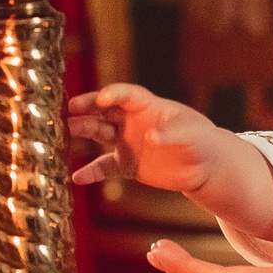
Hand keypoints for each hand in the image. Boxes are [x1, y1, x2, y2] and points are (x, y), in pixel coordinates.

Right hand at [68, 83, 222, 193]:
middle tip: (71, 109)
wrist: (205, 166)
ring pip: (100, 133)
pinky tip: (77, 178)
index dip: (113, 94)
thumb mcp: (191, 133)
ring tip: (68, 132)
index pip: (127, 95)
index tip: (101, 99)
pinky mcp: (127, 164)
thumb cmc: (201, 140)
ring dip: (84, 131)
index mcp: (148, 107)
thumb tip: (150, 137)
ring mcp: (128, 142)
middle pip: (105, 110)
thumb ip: (171, 133)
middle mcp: (133, 122)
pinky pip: (105, 167)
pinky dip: (91, 172)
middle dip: (88, 108)